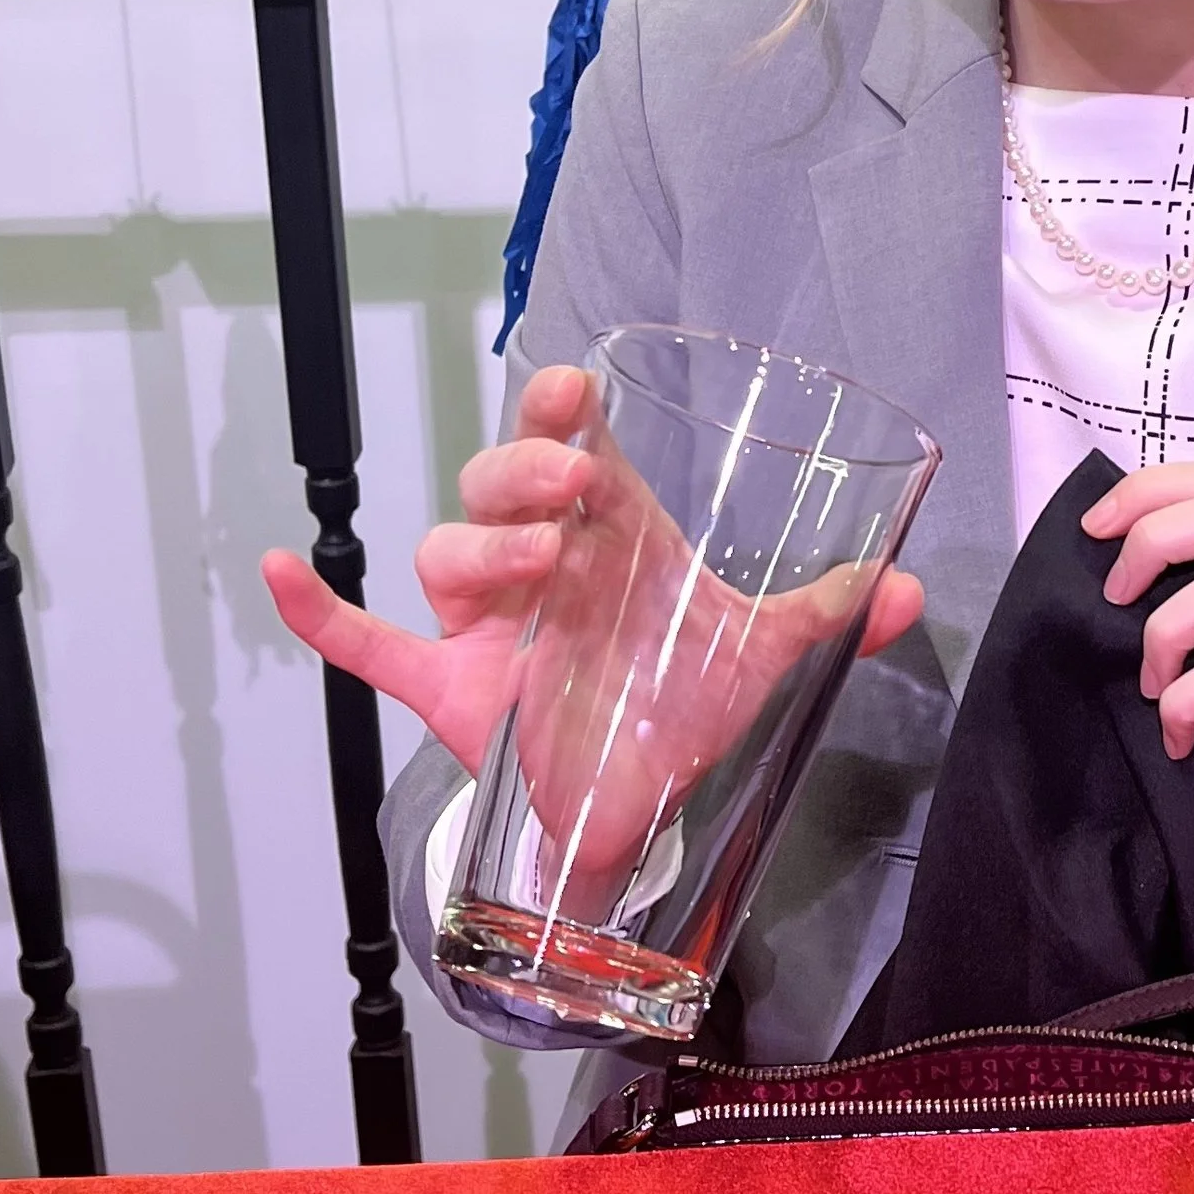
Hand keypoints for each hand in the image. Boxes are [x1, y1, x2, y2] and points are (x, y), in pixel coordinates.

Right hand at [264, 368, 924, 867]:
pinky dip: (317, 612)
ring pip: (444, 555)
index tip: (578, 390)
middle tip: (573, 490)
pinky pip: (364, 642)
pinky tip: (278, 570)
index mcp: (606, 531)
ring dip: (479, 548)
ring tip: (540, 568)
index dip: (560, 405)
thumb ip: (830, 614)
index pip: (569, 441)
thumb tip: (915, 589)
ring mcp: (483, 625)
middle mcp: (537, 562)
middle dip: (521, 474)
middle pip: (497, 485)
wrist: (637, 802)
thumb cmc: (683, 701)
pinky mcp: (444, 686)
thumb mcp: (760, 652)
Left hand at [1083, 461, 1193, 922]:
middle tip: (1117, 600)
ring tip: (1151, 686)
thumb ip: (1150, 608)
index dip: (1154, 490)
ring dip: (1170, 629)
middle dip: (1158, 539)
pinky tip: (1175, 739)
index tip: (1095, 531)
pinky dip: (1187, 702)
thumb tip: (1084, 557)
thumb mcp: (1169, 664)